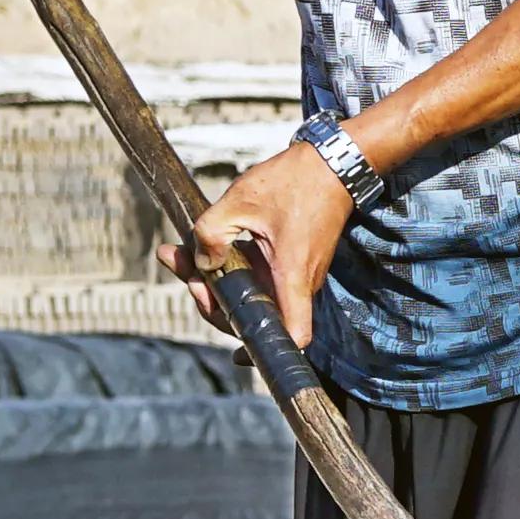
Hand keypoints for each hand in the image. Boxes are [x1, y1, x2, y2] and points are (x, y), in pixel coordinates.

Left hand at [168, 141, 359, 349]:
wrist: (332, 165)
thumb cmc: (293, 182)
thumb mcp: (239, 201)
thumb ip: (210, 234)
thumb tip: (201, 263)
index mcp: (291, 276)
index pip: (293, 335)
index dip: (268, 353)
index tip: (238, 352)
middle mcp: (299, 284)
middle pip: (258, 321)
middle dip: (216, 307)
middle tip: (188, 276)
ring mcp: (299, 276)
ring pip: (256, 300)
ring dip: (221, 288)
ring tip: (187, 261)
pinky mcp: (295, 266)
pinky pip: (263, 282)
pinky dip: (235, 275)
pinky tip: (211, 254)